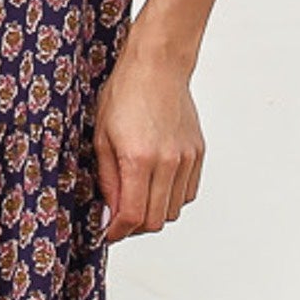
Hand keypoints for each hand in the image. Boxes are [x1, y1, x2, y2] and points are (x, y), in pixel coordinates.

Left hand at [93, 30, 205, 243]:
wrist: (157, 67)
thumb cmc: (125, 93)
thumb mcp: (102, 137)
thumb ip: (107, 180)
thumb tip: (109, 213)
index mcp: (139, 159)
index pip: (132, 216)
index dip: (117, 232)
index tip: (107, 233)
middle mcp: (167, 163)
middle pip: (155, 221)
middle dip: (134, 228)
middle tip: (119, 220)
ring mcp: (186, 159)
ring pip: (174, 211)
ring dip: (154, 213)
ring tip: (137, 199)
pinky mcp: (197, 154)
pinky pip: (187, 193)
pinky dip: (171, 198)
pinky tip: (156, 184)